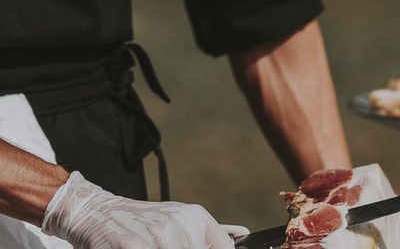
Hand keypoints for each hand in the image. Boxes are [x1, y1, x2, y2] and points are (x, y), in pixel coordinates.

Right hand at [42, 171, 247, 248]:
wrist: (98, 211)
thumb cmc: (142, 220)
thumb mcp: (180, 218)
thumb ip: (213, 231)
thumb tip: (244, 234)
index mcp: (195, 216)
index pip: (223, 247)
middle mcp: (180, 223)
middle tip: (166, 246)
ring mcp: (157, 236)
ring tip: (151, 245)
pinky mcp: (133, 246)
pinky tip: (139, 248)